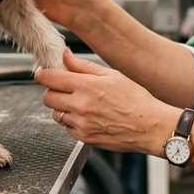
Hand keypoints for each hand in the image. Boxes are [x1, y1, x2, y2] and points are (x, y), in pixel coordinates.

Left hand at [37, 51, 178, 155]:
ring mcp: (81, 124)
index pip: (49, 78)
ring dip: (63, 108)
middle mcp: (80, 106)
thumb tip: (65, 56)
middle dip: (53, 91)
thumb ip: (83, 66)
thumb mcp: (111, 75)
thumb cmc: (135, 99)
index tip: (44, 74)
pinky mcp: (84, 138)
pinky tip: (89, 117)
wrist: (149, 126)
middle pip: (47, 97)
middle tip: (65, 89)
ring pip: (56, 114)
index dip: (44, 74)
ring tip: (81, 104)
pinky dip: (72, 122)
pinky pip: (67, 128)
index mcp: (87, 86)